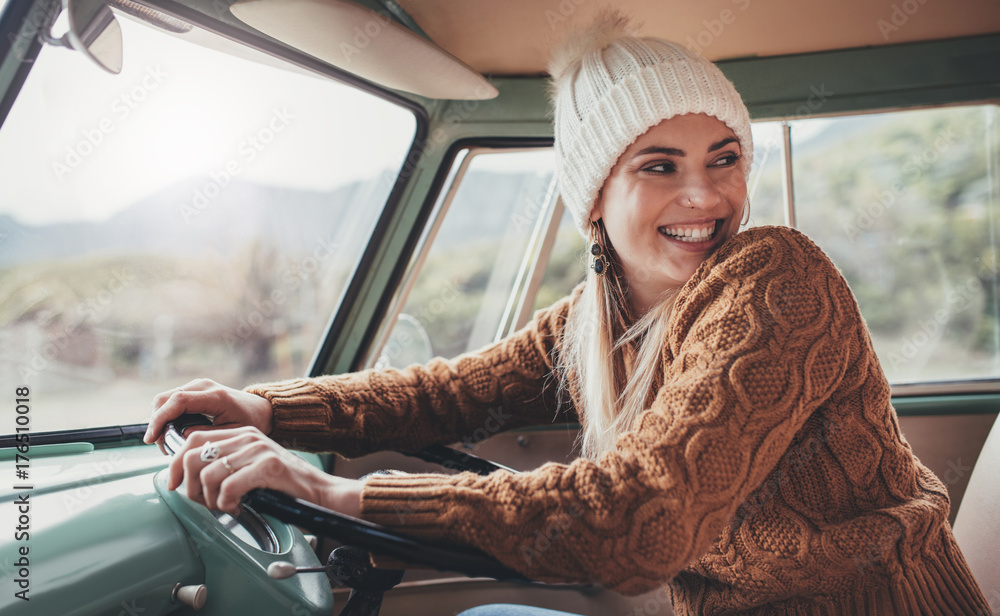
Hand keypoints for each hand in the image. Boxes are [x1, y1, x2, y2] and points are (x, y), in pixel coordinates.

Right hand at [145, 378, 273, 449]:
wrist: (259, 408)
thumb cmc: (249, 422)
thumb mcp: (231, 433)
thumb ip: (207, 434)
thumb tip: (182, 435)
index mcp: (215, 396)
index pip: (178, 401)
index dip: (160, 419)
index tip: (151, 439)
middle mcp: (203, 386)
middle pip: (165, 399)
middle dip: (156, 422)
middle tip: (160, 446)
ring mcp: (197, 385)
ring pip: (164, 399)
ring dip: (159, 420)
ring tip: (166, 442)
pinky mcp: (193, 389)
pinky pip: (171, 401)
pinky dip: (165, 416)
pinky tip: (170, 433)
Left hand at [169, 426, 362, 516]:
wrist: (320, 492)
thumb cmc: (284, 486)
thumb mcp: (250, 467)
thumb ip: (225, 464)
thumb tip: (187, 478)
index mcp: (240, 434)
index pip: (192, 439)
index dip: (175, 464)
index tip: (174, 485)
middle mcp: (247, 437)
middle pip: (193, 455)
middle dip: (189, 486)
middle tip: (203, 502)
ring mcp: (258, 450)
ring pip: (208, 474)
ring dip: (209, 499)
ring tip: (223, 507)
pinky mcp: (268, 466)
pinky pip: (228, 487)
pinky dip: (226, 504)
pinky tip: (237, 508)